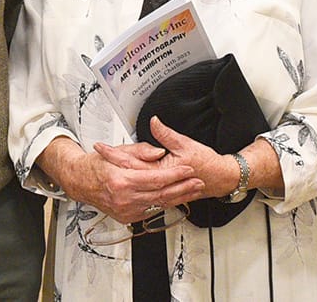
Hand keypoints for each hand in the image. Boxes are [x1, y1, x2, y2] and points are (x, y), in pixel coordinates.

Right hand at [40, 137, 201, 223]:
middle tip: (198, 182)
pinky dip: (164, 204)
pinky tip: (176, 198)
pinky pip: (150, 210)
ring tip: (193, 190)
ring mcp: (126, 210)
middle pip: (162, 194)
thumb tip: (159, 153)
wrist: (80, 181)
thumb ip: (141, 152)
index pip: (157, 179)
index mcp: (122, 181)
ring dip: (179, 198)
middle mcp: (124, 199)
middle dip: (183, 188)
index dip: (175, 174)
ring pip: (159, 205)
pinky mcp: (127, 217)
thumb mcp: (118, 152)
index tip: (188, 169)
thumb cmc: (97, 165)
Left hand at [103, 117, 240, 199]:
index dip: (114, 154)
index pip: (131, 162)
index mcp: (160, 172)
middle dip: (111, 163)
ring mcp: (159, 191)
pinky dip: (132, 184)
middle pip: (128, 173)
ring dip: (118, 173)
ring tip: (103, 164)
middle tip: (97, 153)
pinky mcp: (163, 194)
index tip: (101, 147)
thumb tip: (153, 122)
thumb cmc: (206, 163)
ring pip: (133, 183)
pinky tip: (121, 179)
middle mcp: (157, 184)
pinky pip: (142, 192)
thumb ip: (165, 134)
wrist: (219, 179)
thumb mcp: (185, 144)